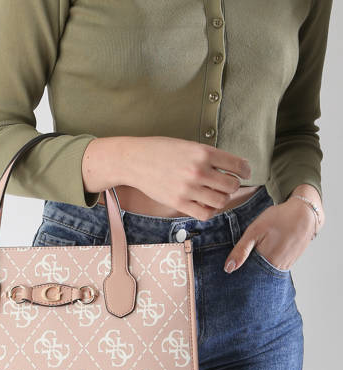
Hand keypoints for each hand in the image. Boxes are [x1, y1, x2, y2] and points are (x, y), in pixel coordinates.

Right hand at [83, 136, 251, 220]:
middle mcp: (198, 171)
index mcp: (203, 152)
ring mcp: (188, 188)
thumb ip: (208, 156)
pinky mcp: (178, 202)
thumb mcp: (188, 145)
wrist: (134, 160)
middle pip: (232, 186)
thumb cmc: (161, 150)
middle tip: (226, 184)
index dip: (245, 171)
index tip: (244, 173)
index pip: (237, 165)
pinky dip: (210, 211)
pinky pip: (205, 214)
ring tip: (215, 194)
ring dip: (221, 199)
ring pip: (221, 201)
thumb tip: (230, 169)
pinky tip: (206, 205)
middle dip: (232, 185)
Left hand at [223, 195, 323, 273]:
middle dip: (246, 270)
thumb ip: (241, 250)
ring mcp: (284, 267)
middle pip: (255, 276)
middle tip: (245, 255)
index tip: (231, 267)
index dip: (237, 271)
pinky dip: (266, 264)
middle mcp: (276, 268)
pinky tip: (264, 253)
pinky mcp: (289, 264)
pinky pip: (273, 269)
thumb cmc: (279, 219)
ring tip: (255, 253)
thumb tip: (228, 268)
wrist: (305, 213)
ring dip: (257, 267)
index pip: (246, 275)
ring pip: (264, 273)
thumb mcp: (255, 231)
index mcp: (265, 261)